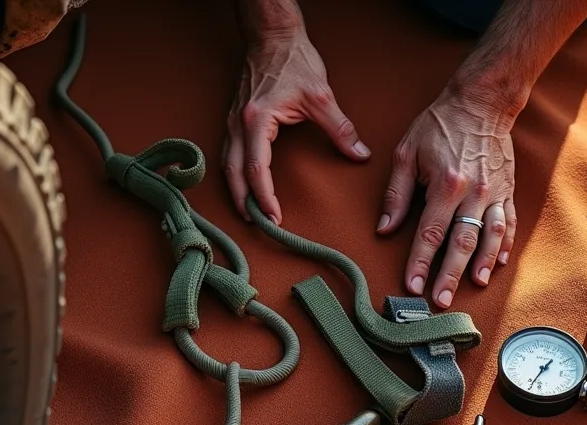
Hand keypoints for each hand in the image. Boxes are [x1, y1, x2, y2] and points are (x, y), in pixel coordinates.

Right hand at [224, 28, 370, 223]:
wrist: (272, 37)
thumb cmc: (293, 61)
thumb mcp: (321, 96)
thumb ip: (340, 129)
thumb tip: (359, 154)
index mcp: (257, 121)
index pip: (257, 169)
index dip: (265, 196)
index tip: (275, 216)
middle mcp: (238, 125)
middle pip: (234, 174)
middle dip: (244, 202)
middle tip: (258, 224)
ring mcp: (233, 122)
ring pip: (227, 166)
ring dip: (237, 191)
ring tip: (250, 212)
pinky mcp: (235, 120)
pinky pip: (229, 154)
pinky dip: (235, 174)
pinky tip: (245, 185)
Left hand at [376, 87, 518, 308]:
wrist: (481, 102)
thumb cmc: (439, 126)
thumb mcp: (406, 153)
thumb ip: (396, 194)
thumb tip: (384, 228)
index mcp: (446, 185)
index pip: (430, 233)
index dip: (420, 262)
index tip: (411, 286)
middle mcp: (474, 192)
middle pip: (461, 242)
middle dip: (450, 274)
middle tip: (441, 300)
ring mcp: (495, 192)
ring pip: (490, 236)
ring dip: (482, 264)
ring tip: (473, 286)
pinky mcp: (508, 190)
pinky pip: (509, 222)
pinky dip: (505, 245)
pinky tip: (498, 263)